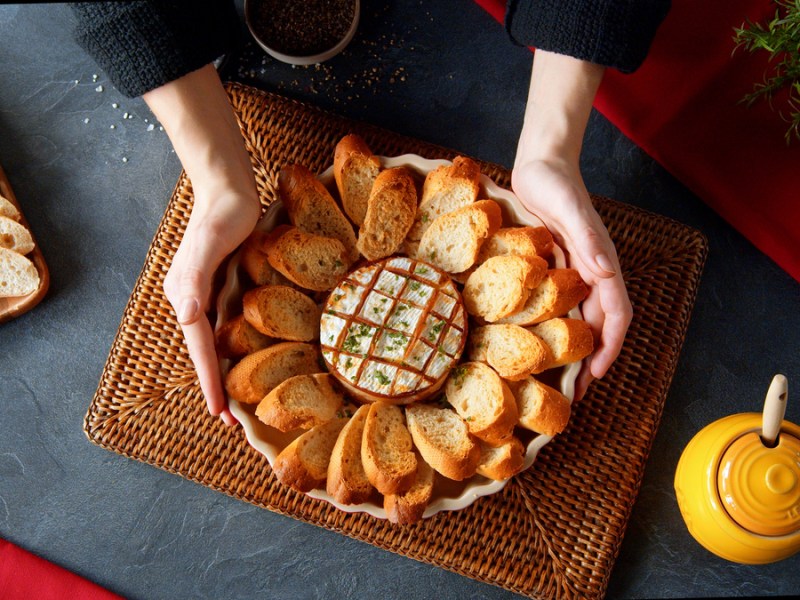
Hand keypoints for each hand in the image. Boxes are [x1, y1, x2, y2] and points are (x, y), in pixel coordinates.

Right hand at [163, 189, 259, 424]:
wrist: (229, 188)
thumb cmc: (223, 213)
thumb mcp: (210, 242)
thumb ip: (195, 277)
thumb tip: (185, 316)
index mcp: (186, 295)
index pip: (200, 347)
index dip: (211, 381)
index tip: (220, 413)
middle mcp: (193, 299)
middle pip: (205, 351)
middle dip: (217, 386)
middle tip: (233, 423)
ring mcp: (207, 294)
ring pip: (216, 342)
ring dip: (225, 371)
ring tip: (238, 402)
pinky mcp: (223, 286)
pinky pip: (227, 326)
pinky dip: (235, 348)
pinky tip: (246, 359)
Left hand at [514, 50, 631, 398]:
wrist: (541, 163)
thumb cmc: (555, 182)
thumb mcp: (570, 208)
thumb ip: (588, 239)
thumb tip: (606, 274)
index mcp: (599, 264)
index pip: (615, 315)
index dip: (609, 348)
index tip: (595, 376)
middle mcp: (589, 273)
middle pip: (595, 325)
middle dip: (588, 360)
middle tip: (570, 393)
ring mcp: (570, 272)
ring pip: (575, 319)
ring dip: (569, 349)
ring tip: (553, 378)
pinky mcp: (550, 268)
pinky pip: (555, 305)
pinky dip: (550, 327)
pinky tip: (531, 342)